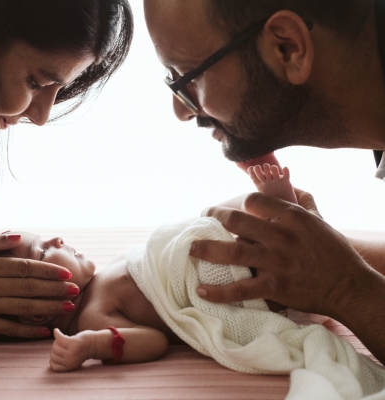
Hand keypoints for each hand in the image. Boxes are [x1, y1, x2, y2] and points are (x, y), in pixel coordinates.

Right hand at [0, 232, 77, 337]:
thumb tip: (20, 235)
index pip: (25, 268)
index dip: (47, 271)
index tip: (66, 273)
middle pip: (29, 288)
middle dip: (55, 289)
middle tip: (75, 290)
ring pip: (23, 307)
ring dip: (48, 307)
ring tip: (67, 306)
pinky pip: (8, 329)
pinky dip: (27, 331)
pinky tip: (44, 330)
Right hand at [50, 329, 94, 371]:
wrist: (96, 344)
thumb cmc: (82, 350)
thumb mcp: (72, 359)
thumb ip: (62, 361)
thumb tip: (50, 360)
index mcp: (69, 367)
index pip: (52, 366)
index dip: (53, 357)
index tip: (59, 352)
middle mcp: (70, 362)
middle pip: (53, 354)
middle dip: (55, 347)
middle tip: (63, 344)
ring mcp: (72, 353)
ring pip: (55, 346)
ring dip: (57, 341)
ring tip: (64, 339)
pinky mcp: (73, 343)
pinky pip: (59, 338)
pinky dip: (57, 333)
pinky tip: (56, 331)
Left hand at [192, 188, 376, 318]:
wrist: (349, 287)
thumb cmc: (334, 252)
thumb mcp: (321, 220)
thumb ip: (304, 202)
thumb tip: (292, 186)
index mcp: (292, 217)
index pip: (253, 200)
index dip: (238, 203)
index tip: (229, 209)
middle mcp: (281, 236)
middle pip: (237, 220)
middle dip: (214, 216)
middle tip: (201, 218)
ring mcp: (276, 261)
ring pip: (233, 251)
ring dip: (207, 249)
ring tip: (190, 248)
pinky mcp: (274, 286)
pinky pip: (241, 288)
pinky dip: (219, 291)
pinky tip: (202, 290)